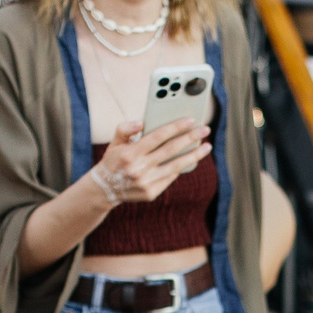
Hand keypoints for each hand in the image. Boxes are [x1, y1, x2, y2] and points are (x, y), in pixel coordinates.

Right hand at [94, 117, 209, 206]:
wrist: (105, 189)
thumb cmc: (114, 160)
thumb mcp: (115, 142)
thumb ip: (125, 128)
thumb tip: (141, 123)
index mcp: (130, 153)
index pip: (157, 137)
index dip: (175, 127)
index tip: (191, 120)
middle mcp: (138, 169)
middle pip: (170, 150)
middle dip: (190, 138)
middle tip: (205, 130)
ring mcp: (146, 182)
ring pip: (176, 166)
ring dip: (194, 155)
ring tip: (206, 146)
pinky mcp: (151, 193)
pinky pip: (171, 177)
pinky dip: (182, 167)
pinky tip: (192, 158)